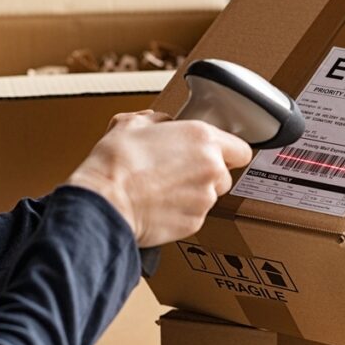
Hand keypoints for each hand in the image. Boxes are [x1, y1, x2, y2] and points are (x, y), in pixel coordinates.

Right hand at [67, 110, 251, 246]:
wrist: (105, 201)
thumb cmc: (116, 163)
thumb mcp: (131, 123)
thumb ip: (157, 120)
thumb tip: (161, 123)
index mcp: (203, 139)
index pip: (240, 149)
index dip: (228, 152)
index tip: (216, 154)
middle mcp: (211, 168)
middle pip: (224, 175)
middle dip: (206, 174)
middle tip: (178, 172)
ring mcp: (205, 199)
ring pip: (209, 196)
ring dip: (192, 194)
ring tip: (162, 190)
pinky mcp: (194, 223)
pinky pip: (194, 216)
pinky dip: (181, 213)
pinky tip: (158, 206)